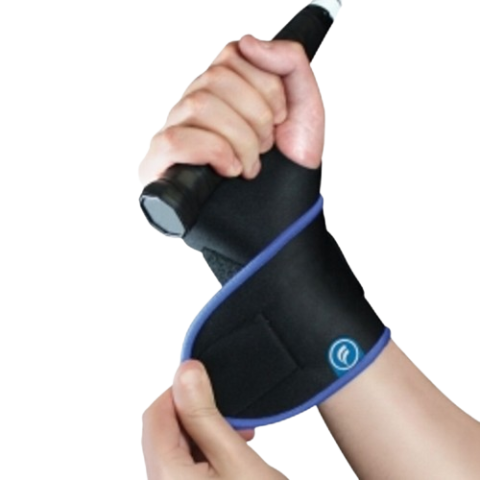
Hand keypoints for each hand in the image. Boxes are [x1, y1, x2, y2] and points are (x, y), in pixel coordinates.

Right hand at [137, 33, 325, 186]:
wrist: (283, 217)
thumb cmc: (289, 168)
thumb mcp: (304, 108)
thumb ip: (288, 62)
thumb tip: (246, 41)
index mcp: (222, 92)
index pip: (230, 55)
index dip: (264, 87)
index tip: (279, 119)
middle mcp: (193, 108)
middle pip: (214, 79)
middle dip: (255, 118)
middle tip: (266, 148)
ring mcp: (174, 135)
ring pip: (197, 106)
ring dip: (239, 139)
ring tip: (250, 166)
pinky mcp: (159, 167)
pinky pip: (174, 141)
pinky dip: (212, 151)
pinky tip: (229, 170)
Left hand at [141, 360, 288, 478]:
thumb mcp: (235, 458)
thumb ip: (204, 414)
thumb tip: (186, 371)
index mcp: (165, 474)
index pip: (156, 411)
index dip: (183, 388)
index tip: (211, 381)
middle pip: (164, 428)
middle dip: (197, 412)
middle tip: (233, 417)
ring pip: (175, 445)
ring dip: (204, 432)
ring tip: (239, 436)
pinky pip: (184, 464)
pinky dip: (205, 451)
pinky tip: (231, 455)